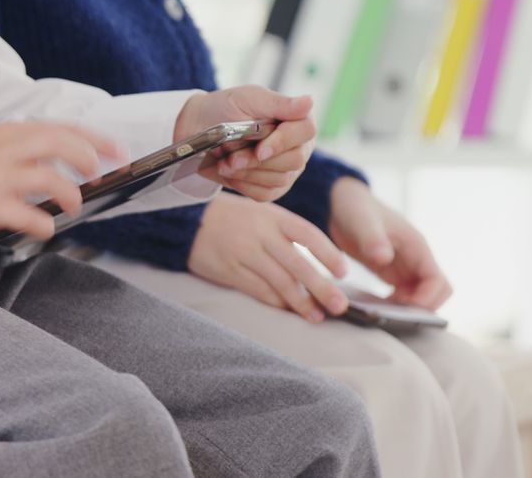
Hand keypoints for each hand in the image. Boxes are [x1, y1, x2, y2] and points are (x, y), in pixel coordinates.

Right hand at [0, 122, 122, 238]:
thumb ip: (28, 147)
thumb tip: (72, 158)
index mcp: (12, 133)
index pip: (64, 129)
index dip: (97, 140)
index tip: (120, 152)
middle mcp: (8, 150)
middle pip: (61, 145)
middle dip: (87, 160)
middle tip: (96, 177)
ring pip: (50, 179)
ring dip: (69, 195)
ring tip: (72, 206)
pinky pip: (27, 216)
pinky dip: (44, 224)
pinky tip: (46, 227)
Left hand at [173, 85, 315, 201]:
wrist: (202, 127)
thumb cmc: (228, 108)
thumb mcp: (249, 99)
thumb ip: (279, 103)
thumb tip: (309, 102)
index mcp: (297, 119)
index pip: (306, 131)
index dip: (283, 142)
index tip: (259, 149)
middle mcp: (299, 146)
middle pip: (294, 160)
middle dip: (257, 161)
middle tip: (231, 157)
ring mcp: (288, 169)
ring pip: (278, 179)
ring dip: (246, 173)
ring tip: (224, 162)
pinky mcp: (273, 188)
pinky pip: (264, 194)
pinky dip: (243, 185)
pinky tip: (229, 172)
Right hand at [188, 192, 348, 321]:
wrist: (188, 220)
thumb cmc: (234, 219)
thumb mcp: (262, 215)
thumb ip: (286, 236)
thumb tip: (318, 267)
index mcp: (273, 216)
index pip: (307, 234)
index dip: (328, 253)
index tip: (343, 272)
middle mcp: (260, 234)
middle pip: (297, 264)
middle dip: (321, 287)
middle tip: (339, 306)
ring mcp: (244, 253)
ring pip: (279, 281)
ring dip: (301, 302)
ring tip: (317, 316)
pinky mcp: (229, 270)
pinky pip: (258, 290)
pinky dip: (276, 302)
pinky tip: (289, 310)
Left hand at [328, 177, 452, 309]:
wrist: (341, 204)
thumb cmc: (355, 209)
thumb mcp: (361, 223)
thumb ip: (373, 239)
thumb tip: (385, 258)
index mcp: (416, 247)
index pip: (438, 281)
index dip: (426, 299)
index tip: (403, 309)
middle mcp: (416, 258)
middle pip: (438, 292)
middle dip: (422, 307)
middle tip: (395, 313)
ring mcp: (406, 266)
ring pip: (424, 295)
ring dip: (411, 308)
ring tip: (386, 311)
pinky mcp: (394, 273)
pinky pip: (407, 295)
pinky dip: (399, 305)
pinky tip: (380, 307)